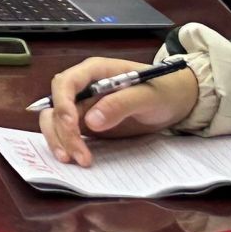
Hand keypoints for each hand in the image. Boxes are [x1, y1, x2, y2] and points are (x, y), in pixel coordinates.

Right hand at [38, 55, 198, 167]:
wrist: (175, 100)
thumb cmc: (164, 90)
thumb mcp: (148, 96)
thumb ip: (121, 104)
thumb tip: (91, 121)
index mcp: (95, 71)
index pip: (66, 82)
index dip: (62, 103)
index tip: (71, 125)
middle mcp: (83, 87)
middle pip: (56, 105)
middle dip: (61, 130)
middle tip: (76, 154)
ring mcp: (83, 105)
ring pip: (55, 120)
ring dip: (58, 139)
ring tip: (73, 160)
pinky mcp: (86, 123)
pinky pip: (66, 132)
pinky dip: (65, 144)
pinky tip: (75, 157)